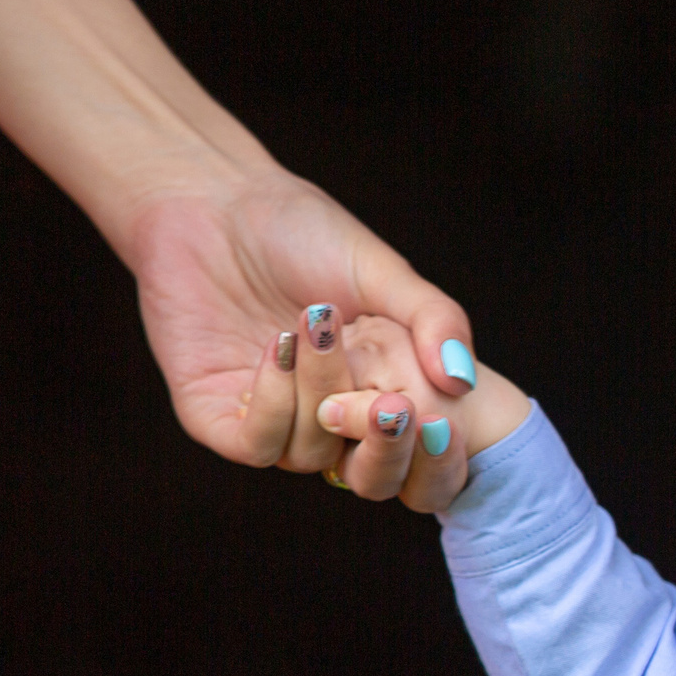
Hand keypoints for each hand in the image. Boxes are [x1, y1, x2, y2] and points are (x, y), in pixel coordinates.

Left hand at [127, 166, 479, 471]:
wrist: (212, 199)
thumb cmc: (299, 229)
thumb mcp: (384, 272)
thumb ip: (433, 320)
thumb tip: (463, 383)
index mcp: (374, 392)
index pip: (418, 459)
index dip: (438, 457)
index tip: (447, 421)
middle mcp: (325, 418)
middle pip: (371, 477)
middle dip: (388, 446)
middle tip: (393, 401)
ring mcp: (270, 421)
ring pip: (313, 456)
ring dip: (322, 394)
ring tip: (316, 326)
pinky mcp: (214, 415)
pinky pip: (256, 446)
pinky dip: (276, 405)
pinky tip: (278, 347)